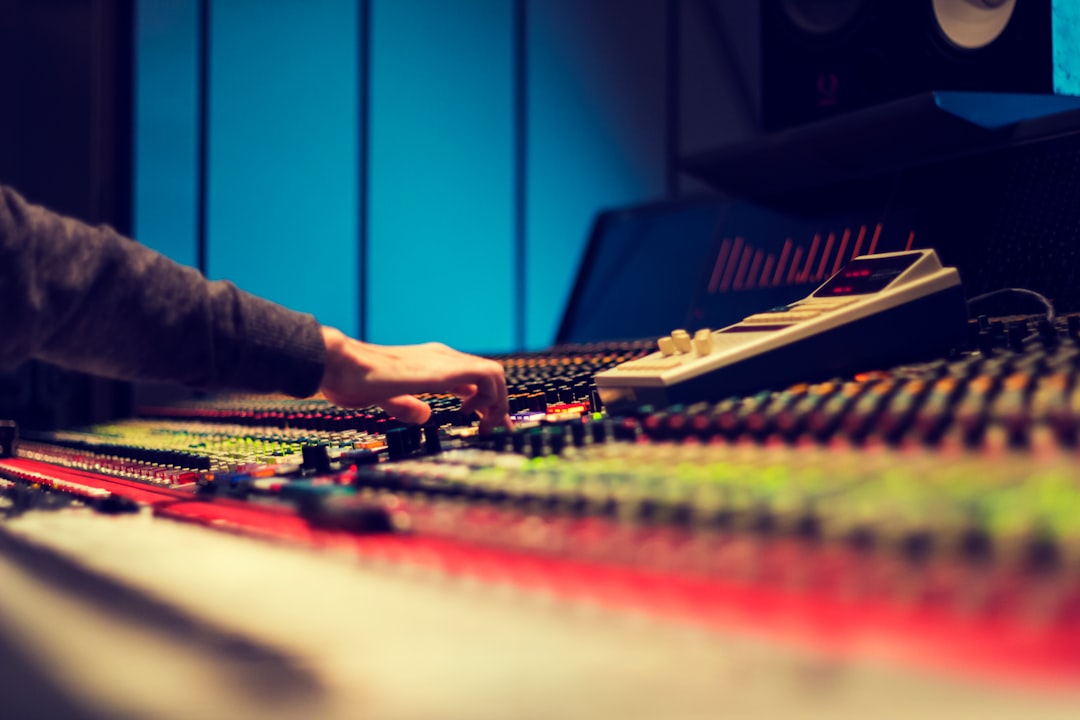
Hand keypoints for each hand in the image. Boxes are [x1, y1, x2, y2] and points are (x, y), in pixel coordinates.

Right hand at [318, 327, 512, 433]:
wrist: (341, 364)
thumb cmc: (353, 379)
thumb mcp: (387, 398)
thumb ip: (407, 406)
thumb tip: (425, 415)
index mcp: (428, 364)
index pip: (470, 380)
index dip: (483, 402)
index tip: (486, 424)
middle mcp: (441, 358)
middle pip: (486, 378)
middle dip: (498, 405)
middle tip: (496, 431)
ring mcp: (445, 360)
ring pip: (495, 374)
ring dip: (498, 403)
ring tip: (485, 427)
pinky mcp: (446, 368)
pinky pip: (489, 376)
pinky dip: (493, 398)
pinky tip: (475, 416)